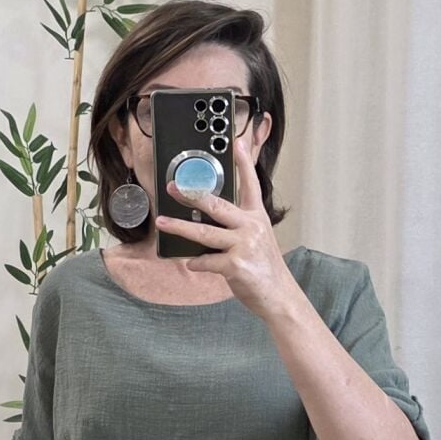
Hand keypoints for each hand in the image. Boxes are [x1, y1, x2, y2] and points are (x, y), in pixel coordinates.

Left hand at [157, 129, 297, 320]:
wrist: (278, 296)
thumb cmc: (263, 268)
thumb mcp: (256, 240)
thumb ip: (236, 227)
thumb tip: (204, 221)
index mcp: (256, 217)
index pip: (249, 185)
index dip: (243, 163)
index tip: (237, 143)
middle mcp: (251, 226)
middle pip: (217, 205)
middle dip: (191, 195)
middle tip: (173, 188)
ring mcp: (244, 245)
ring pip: (205, 232)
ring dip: (180, 227)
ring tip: (162, 223)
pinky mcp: (236, 265)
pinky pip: (207, 260)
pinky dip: (196, 262)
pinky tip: (191, 263)